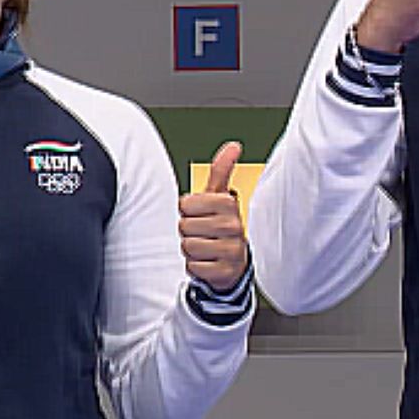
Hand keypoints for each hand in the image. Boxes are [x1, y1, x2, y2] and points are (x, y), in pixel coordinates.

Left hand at [178, 141, 247, 291]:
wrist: (234, 262)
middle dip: (188, 231)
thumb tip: (233, 146)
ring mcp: (231, 250)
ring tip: (205, 247)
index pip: (185, 204)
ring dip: (191, 250)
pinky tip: (208, 262)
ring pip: (188, 247)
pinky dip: (196, 267)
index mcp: (228, 203)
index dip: (187, 211)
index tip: (200, 215)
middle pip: (184, 226)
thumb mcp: (219, 197)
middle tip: (203, 233)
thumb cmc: (220, 226)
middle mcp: (233, 226)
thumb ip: (222, 171)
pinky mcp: (225, 271)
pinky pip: (194, 267)